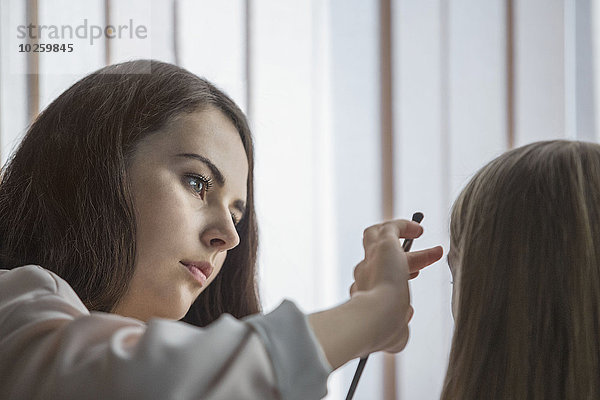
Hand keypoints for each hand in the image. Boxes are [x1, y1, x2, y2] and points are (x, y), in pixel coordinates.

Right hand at [307, 218, 442, 368]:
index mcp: (367, 294)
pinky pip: (390, 228)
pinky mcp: (381, 244)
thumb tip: (406, 316)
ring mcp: (370, 258)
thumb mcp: (397, 334)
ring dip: (395, 233)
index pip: (383, 277)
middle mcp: (364, 274)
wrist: (375, 318)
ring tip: (417, 231)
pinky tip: (419, 229)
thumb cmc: (385, 330)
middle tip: (430, 258)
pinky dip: (403, 225)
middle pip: (381, 257)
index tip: (417, 274)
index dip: (402, 274)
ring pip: (374, 236)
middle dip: (407, 257)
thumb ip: (401, 325)